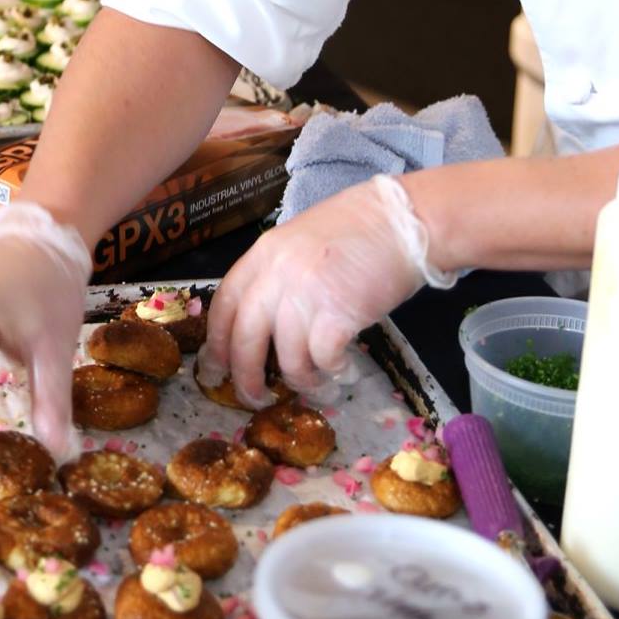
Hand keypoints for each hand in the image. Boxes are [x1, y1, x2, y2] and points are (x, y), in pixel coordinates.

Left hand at [202, 179, 423, 402]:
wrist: (404, 220)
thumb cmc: (359, 230)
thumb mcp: (301, 242)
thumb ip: (278, 275)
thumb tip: (266, 323)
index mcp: (263, 254)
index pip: (223, 304)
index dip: (215, 342)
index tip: (214, 369)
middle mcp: (277, 274)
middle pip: (244, 337)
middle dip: (245, 376)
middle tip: (254, 398)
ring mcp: (306, 293)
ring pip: (287, 357)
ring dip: (301, 380)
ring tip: (317, 385)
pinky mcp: (338, 312)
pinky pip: (323, 359)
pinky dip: (331, 372)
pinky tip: (343, 369)